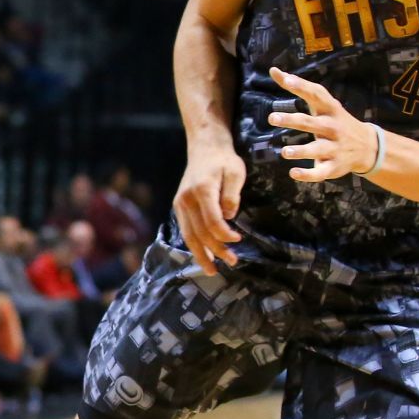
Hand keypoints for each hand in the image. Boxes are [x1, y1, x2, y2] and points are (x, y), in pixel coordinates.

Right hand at [173, 140, 245, 275]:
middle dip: (215, 251)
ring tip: (212, 270)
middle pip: (200, 233)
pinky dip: (194, 245)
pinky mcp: (179, 206)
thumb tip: (229, 217)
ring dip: (201, 255)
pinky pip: (186, 230)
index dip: (225, 235)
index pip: (212, 221)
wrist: (204, 147)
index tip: (239, 240)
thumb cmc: (224, 160)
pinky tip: (203, 255)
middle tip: (232, 262)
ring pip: (189, 236)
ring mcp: (180, 204)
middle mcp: (187, 200)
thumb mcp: (236, 172)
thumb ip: (232, 195)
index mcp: (201, 191)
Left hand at [269, 66, 377, 183]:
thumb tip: (273, 70)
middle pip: (312, 123)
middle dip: (293, 121)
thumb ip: (298, 87)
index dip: (302, 87)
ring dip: (301, 151)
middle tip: (272, 117)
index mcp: (330, 109)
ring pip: (317, 149)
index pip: (316, 95)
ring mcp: (334, 148)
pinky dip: (307, 174)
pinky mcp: (333, 166)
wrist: (368, 147)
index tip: (286, 80)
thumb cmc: (335, 120)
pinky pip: (320, 172)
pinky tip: (293, 173)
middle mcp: (332, 128)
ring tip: (285, 152)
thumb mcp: (322, 103)